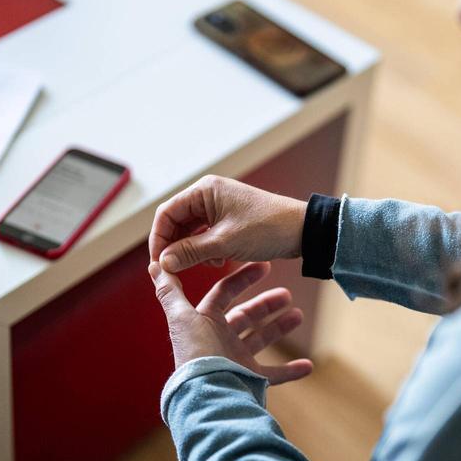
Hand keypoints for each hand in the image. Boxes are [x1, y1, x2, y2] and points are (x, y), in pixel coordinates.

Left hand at [149, 259, 313, 383]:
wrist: (208, 396)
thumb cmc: (196, 354)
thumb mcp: (181, 317)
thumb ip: (169, 291)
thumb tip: (156, 264)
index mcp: (204, 322)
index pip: (224, 293)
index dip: (242, 278)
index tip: (264, 265)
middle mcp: (219, 340)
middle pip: (245, 316)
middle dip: (265, 304)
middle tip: (287, 294)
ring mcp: (235, 360)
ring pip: (261, 339)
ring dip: (279, 328)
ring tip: (298, 316)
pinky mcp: (248, 380)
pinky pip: (274, 374)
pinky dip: (291, 370)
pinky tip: (308, 365)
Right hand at [150, 175, 306, 272]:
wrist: (303, 231)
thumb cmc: (267, 229)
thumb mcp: (224, 243)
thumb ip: (190, 252)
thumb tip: (162, 262)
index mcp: (204, 190)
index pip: (166, 213)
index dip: (159, 239)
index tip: (157, 263)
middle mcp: (209, 194)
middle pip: (177, 222)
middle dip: (176, 246)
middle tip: (175, 270)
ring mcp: (219, 206)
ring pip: (192, 230)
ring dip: (193, 250)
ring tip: (206, 264)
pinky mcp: (229, 219)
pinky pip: (207, 234)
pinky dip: (207, 249)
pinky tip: (218, 261)